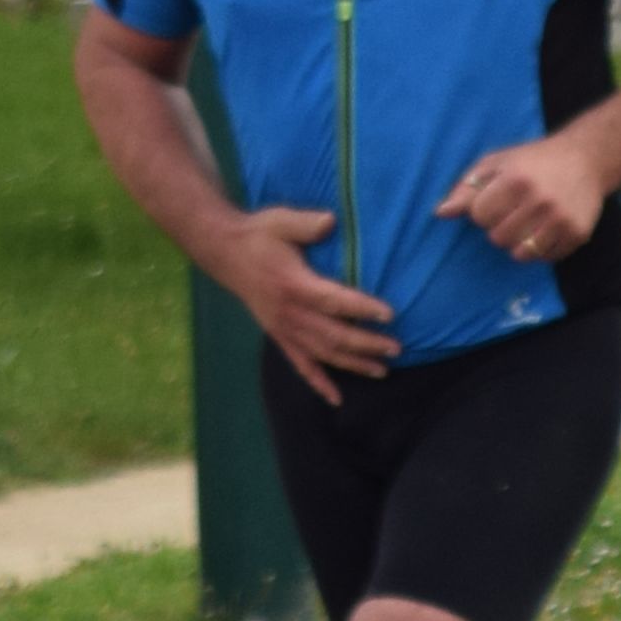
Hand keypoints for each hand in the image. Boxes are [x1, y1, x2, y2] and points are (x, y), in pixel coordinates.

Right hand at [225, 200, 393, 399]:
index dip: (361, 308)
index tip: (389, 314)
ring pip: (322, 354)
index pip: (333, 300)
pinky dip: (318, 383)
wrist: (224, 252)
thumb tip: (331, 221)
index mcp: (293, 285)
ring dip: (352, 364)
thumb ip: (306, 224)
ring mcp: (283, 329)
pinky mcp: (278, 336)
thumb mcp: (281, 221)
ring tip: (382, 371)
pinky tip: (336, 399)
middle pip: (333, 334)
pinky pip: (300, 365)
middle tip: (397, 348)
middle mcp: (289, 313)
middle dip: (366, 344)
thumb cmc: (258, 235)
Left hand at [438, 127, 610, 264]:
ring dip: (519, 243)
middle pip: (498, 238)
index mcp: (516, 179)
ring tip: (527, 224)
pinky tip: (546, 230)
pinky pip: (546, 258)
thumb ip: (467, 188)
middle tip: (513, 213)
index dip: (484, 210)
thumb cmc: (532, 161)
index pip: (480, 216)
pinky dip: (541, 249)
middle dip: (500, 228)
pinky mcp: (577, 234)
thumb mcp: (497, 164)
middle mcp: (540, 200)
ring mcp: (561, 219)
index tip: (497, 200)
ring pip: (521, 254)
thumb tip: (440, 214)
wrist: (585, 160)